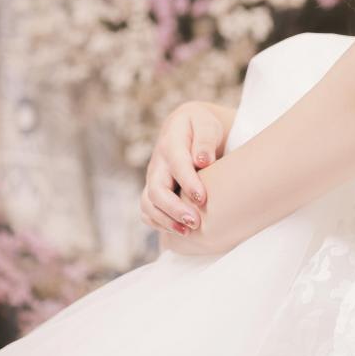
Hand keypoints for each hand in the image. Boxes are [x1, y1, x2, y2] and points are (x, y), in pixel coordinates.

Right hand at [140, 100, 233, 237]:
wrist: (189, 127)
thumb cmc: (202, 126)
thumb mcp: (206, 124)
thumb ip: (205, 140)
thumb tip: (202, 161)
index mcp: (171, 143)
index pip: (177, 164)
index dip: (188, 183)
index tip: (202, 198)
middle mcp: (158, 163)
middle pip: (156, 190)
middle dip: (174, 209)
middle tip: (195, 222)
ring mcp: (154, 178)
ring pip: (148, 204)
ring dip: (165, 221)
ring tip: (188, 231)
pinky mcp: (154, 190)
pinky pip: (148, 211)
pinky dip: (159, 223)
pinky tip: (179, 230)